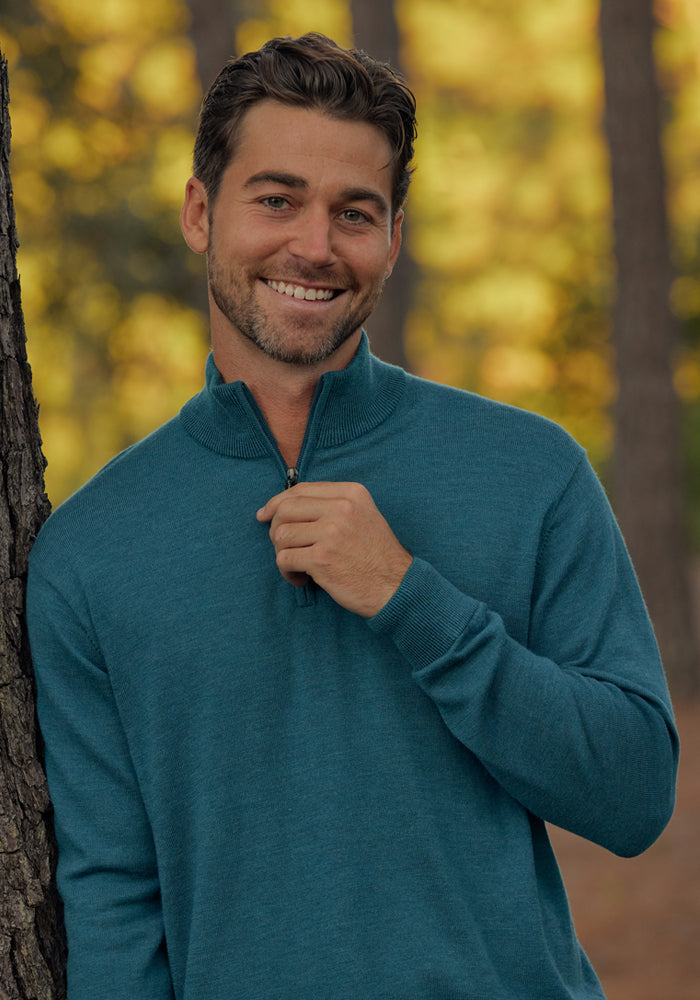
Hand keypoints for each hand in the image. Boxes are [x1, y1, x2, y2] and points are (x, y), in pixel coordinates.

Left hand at [256, 481, 411, 617]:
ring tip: (297, 566)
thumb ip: (332, 504)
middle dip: (276, 529)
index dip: (277, 502)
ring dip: (282, 553)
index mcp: (351, 493)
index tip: (265, 515)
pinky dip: (287, 572)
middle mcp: (341, 508)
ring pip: (281, 535)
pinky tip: (302, 579)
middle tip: (284, 547)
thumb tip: (282, 505)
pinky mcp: (322, 559)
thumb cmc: (376, 555)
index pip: (300, 489)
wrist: (397, 586)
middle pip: (285, 509)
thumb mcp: (363, 515)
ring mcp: (331, 533)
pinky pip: (284, 559)